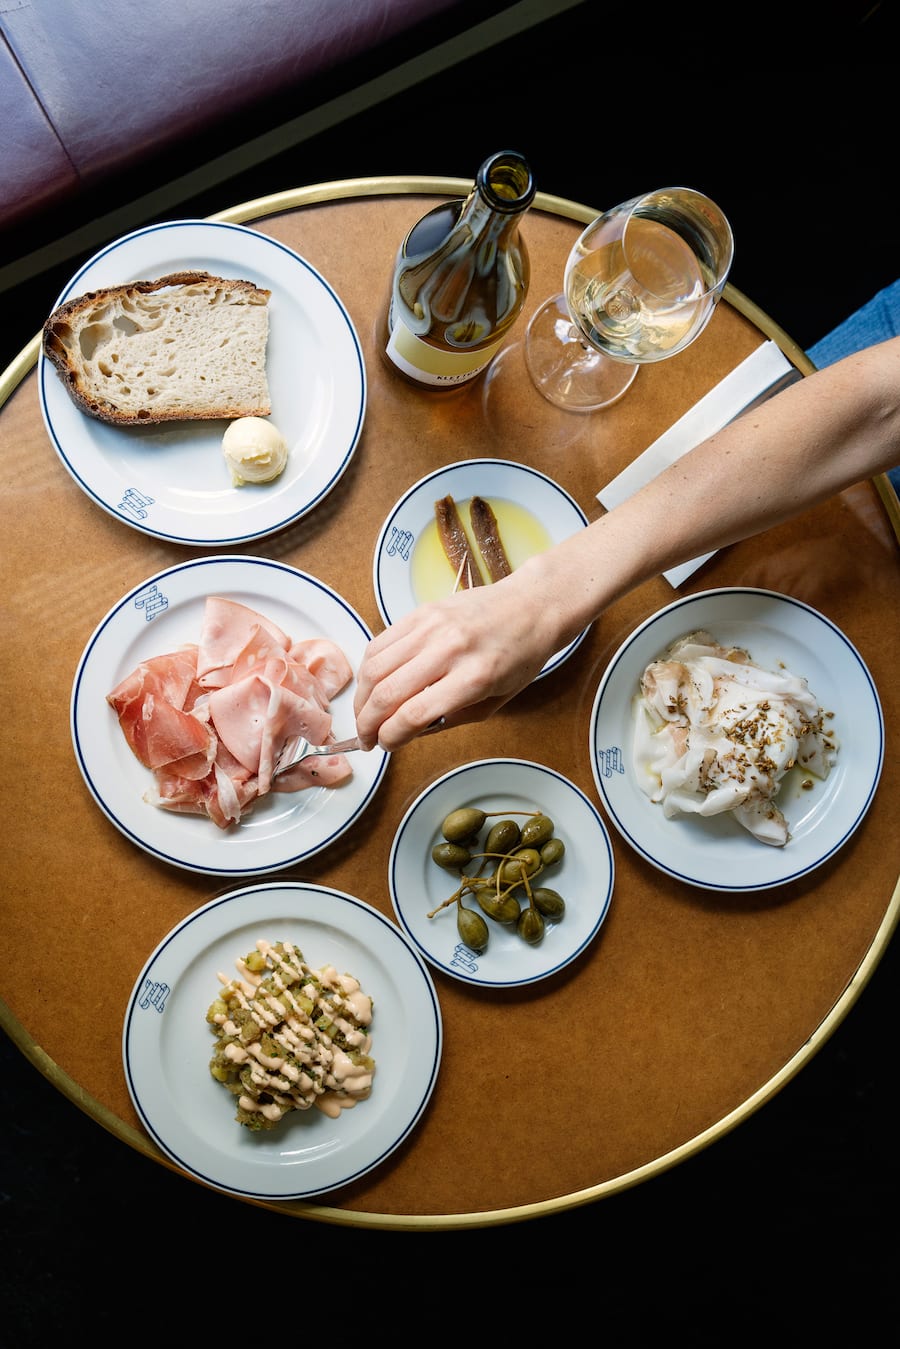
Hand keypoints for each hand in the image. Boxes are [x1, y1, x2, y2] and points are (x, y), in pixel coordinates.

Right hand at [353, 569, 562, 749]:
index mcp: (475, 677)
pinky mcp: (421, 611)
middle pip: (387, 692)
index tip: (386, 745)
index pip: (414, 714)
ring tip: (364, 714)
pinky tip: (371, 685)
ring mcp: (432, 626)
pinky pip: (381, 642)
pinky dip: (368, 669)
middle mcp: (450, 649)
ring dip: (362, 698)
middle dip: (367, 723)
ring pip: (375, 667)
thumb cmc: (521, 656)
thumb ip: (453, 719)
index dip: (391, 737)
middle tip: (366, 738)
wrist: (532, 607)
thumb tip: (410, 731)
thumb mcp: (497, 701)